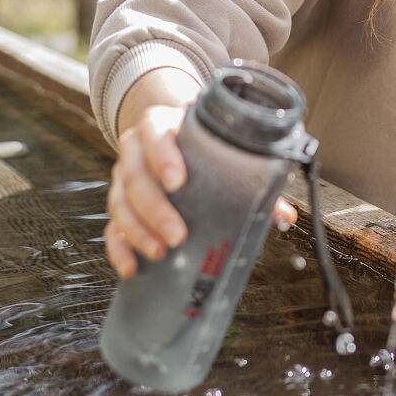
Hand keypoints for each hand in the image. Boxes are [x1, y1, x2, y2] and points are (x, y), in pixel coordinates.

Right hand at [104, 70, 296, 278]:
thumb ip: (253, 181)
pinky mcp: (119, 205)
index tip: (178, 181)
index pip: (154, 132)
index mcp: (162, 126)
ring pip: (119, 202)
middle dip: (154, 208)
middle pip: (133, 174)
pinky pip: (111, 228)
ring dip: (138, 231)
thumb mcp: (224, 154)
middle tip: (178, 235)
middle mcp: (136, 151)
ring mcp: (123, 178)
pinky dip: (119, 249)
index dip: (162, 154)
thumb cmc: (203, 151)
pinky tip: (131, 268)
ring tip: (161, 253)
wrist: (172, 141)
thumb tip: (284, 218)